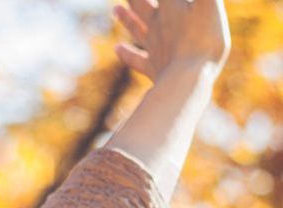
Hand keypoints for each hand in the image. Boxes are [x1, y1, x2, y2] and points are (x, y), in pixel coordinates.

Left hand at [112, 0, 230, 82]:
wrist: (187, 82)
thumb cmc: (203, 41)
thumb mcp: (209, 4)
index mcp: (172, 8)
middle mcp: (159, 26)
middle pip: (142, 5)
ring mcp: (154, 48)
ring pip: (137, 29)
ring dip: (126, 19)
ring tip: (114, 10)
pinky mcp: (154, 69)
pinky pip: (137, 60)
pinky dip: (127, 54)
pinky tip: (117, 49)